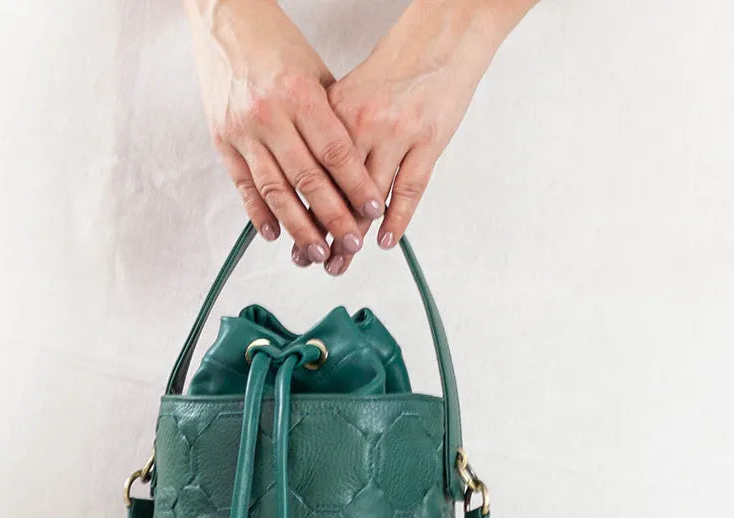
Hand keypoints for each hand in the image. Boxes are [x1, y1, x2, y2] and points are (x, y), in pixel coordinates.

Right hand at [184, 0, 385, 268]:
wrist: (225, 21)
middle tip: (350, 246)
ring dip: (297, 227)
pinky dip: (259, 213)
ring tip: (316, 253)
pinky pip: (243, 185)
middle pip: (307, 179)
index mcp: (299, 94)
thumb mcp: (315, 73)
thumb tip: (354, 168)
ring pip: (274, 190)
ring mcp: (242, 130)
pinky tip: (274, 234)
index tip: (373, 210)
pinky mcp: (221, 140)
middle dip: (331, 217)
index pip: (335, 152)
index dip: (355, 185)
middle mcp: (269, 115)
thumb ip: (331, 119)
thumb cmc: (278, 45)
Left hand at [323, 2, 507, 273]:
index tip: (295, 240)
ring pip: (368, 196)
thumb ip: (331, 134)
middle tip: (317, 262)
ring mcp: (396, 133)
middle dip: (324, 233)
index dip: (302, 212)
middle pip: (335, 191)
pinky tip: (385, 242)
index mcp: (334, 113)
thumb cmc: (393, 70)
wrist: (438, 40)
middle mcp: (361, 124)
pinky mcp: (428, 140)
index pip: (311, 174)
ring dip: (355, 235)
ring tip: (345, 261)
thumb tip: (312, 181)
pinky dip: (396, 220)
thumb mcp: (350, 96)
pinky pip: (409, 189)